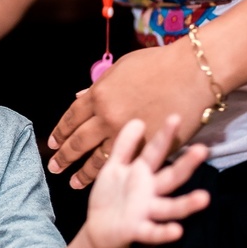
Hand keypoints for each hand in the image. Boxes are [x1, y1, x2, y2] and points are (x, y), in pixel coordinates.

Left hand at [47, 40, 215, 188]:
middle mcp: (107, 117)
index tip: (53, 143)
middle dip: (64, 157)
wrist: (194, 73)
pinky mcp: (148, 148)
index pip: (70, 119)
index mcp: (98, 96)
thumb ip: (98, 86)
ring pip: (98, 160)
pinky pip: (126, 165)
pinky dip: (113, 175)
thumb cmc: (159, 64)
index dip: (60, 133)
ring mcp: (128, 136)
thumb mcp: (121, 69)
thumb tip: (79, 97)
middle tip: (54, 167)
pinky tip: (106, 182)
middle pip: (78, 143)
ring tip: (74, 183)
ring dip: (84, 173)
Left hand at [81, 114, 209, 247]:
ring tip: (204, 197)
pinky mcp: (138, 230)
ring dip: (187, 204)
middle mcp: (150, 192)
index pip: (156, 152)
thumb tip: (138, 120)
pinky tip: (177, 231)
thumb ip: (125, 146)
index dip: (164, 136)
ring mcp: (147, 212)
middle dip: (186, 164)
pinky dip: (164, 232)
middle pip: (172, 177)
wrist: (99, 229)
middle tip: (203, 149)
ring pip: (171, 207)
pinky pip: (153, 232)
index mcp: (142, 173)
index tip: (175, 117)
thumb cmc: (111, 194)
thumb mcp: (115, 167)